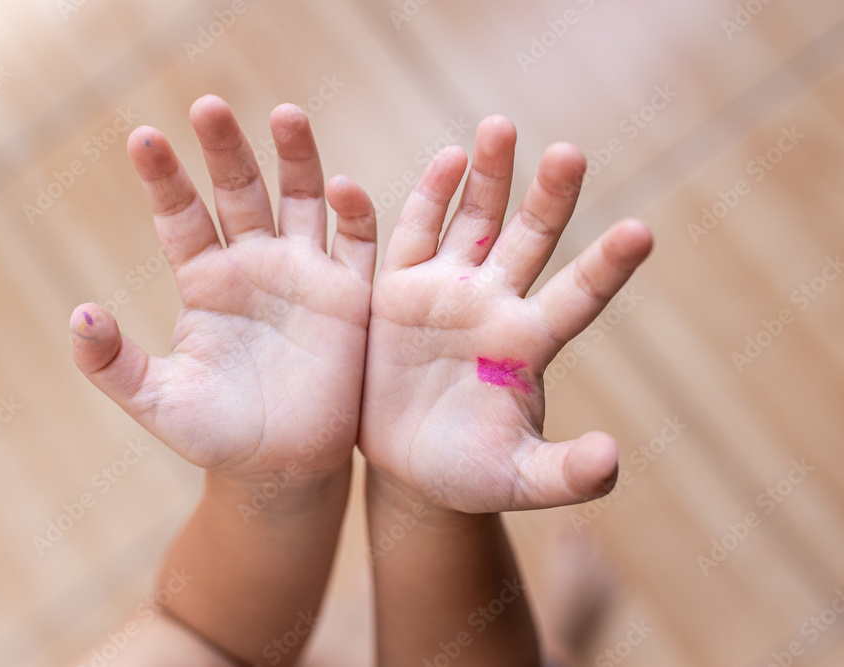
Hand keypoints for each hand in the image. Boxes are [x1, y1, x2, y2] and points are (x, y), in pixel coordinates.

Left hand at [70, 95, 375, 481]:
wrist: (285, 469)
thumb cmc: (219, 436)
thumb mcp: (159, 403)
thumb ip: (115, 364)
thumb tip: (79, 317)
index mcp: (205, 282)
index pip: (181, 216)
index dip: (164, 178)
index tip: (144, 138)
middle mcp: (253, 265)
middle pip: (240, 190)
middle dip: (226, 148)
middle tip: (208, 105)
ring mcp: (304, 274)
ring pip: (301, 199)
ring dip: (296, 157)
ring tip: (286, 113)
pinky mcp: (349, 295)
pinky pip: (355, 243)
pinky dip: (353, 212)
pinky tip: (341, 188)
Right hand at [359, 116, 652, 512]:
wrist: (409, 465)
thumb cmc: (471, 473)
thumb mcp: (519, 480)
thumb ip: (566, 473)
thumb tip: (611, 460)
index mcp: (529, 343)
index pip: (579, 295)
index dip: (608, 266)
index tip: (641, 232)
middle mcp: (494, 303)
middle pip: (530, 238)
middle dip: (548, 196)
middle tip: (569, 153)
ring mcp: (445, 291)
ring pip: (473, 220)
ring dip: (486, 176)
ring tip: (499, 126)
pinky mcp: (398, 290)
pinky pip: (411, 236)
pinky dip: (422, 201)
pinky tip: (442, 161)